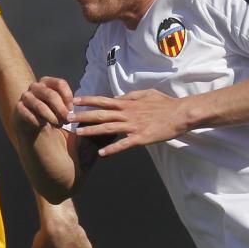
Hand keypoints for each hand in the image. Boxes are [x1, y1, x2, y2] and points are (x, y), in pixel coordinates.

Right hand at [14, 77, 74, 135]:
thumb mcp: (58, 103)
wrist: (30, 118)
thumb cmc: (48, 108)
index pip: (60, 83)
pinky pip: (30, 115)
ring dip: (52, 117)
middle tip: (67, 119)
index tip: (71, 109)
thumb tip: (71, 111)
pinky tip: (43, 125)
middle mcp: (35, 86)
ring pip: (41, 106)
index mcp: (46, 81)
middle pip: (51, 95)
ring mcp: (26, 96)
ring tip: (58, 124)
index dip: (68, 96)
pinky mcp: (19, 107)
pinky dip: (39, 122)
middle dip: (61, 109)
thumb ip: (65, 104)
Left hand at [71, 89, 187, 156]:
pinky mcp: (141, 138)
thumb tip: (117, 98)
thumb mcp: (146, 94)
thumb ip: (130, 96)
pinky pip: (124, 144)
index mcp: (127, 103)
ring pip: (108, 129)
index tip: (74, 100)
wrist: (181, 113)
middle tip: (67, 117)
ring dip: (92, 131)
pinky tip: (102, 153)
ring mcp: (133, 126)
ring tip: (78, 133)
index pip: (103, 101)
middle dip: (83, 116)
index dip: (87, 100)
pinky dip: (113, 149)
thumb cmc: (165, 103)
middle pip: (101, 114)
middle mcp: (127, 114)